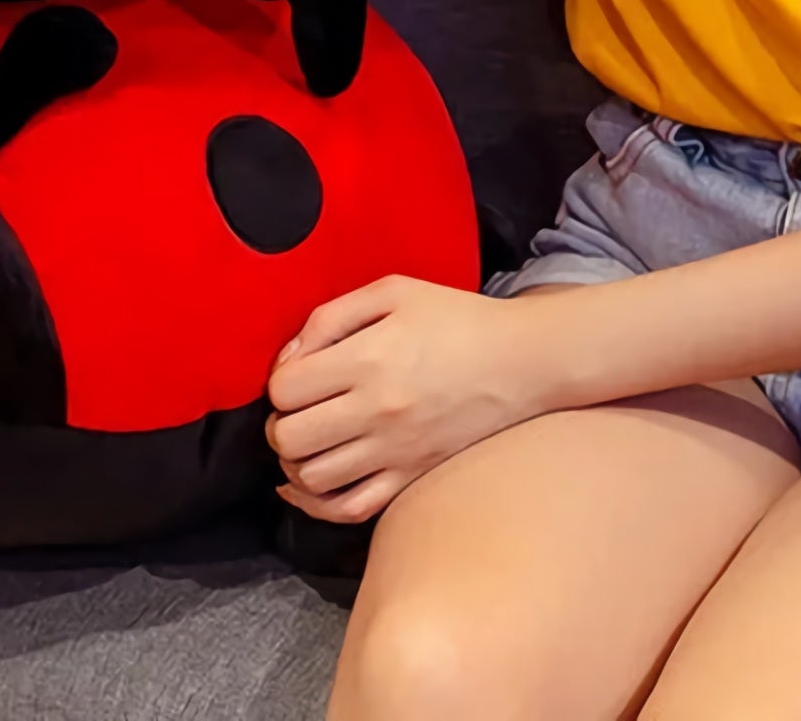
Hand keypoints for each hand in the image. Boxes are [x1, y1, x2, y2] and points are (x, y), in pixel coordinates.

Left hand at [266, 276, 539, 523]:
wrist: (521, 361)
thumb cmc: (457, 319)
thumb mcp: (392, 292)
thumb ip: (331, 316)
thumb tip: (290, 355)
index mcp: (368, 359)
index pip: (286, 389)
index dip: (278, 380)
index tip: (296, 371)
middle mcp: (377, 412)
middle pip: (290, 438)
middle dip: (279, 422)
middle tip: (295, 408)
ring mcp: (395, 451)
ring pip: (312, 478)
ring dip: (295, 460)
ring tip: (307, 437)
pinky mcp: (411, 477)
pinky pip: (349, 509)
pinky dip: (317, 503)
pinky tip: (307, 485)